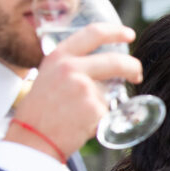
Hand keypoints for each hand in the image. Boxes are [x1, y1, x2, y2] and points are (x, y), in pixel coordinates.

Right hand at [7, 22, 140, 159]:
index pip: (93, 33)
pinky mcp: (94, 108)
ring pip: (110, 91)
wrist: (32, 139)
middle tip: (137, 74)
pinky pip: (108, 111)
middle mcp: (71, 68)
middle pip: (116, 60)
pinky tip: (81, 126)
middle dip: (133, 66)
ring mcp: (84, 88)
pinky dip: (101, 120)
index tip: (129, 34)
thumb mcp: (49, 77)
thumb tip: (103, 66)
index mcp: (59, 57)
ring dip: (105, 104)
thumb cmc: (39, 112)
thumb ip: (72, 67)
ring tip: (82, 116)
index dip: (116, 31)